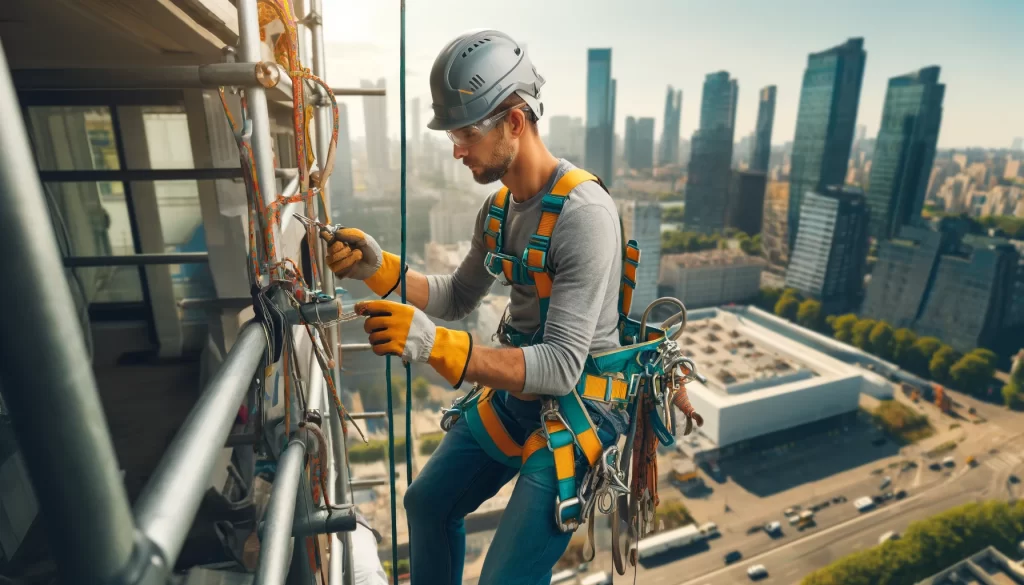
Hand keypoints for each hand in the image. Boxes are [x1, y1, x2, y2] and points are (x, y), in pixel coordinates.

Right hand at [326, 228, 402, 296]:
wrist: (377, 265)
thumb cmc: (371, 250)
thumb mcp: (364, 238)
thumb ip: (351, 233)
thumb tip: (336, 233)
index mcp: (341, 239)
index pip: (329, 237)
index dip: (332, 238)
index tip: (341, 240)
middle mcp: (336, 249)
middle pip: (330, 248)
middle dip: (343, 249)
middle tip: (352, 249)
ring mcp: (337, 260)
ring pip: (332, 259)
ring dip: (347, 258)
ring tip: (357, 257)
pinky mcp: (339, 271)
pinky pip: (336, 268)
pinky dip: (347, 266)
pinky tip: (354, 264)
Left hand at [356, 300, 472, 388]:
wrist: (431, 342)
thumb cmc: (419, 326)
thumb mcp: (409, 311)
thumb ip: (392, 310)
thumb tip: (369, 310)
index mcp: (398, 309)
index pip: (375, 305)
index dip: (363, 307)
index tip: (357, 309)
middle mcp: (395, 320)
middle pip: (370, 323)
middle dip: (368, 327)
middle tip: (373, 330)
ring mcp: (395, 334)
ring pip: (372, 337)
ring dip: (373, 340)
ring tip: (381, 340)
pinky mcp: (395, 347)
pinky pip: (377, 348)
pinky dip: (377, 349)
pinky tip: (383, 348)